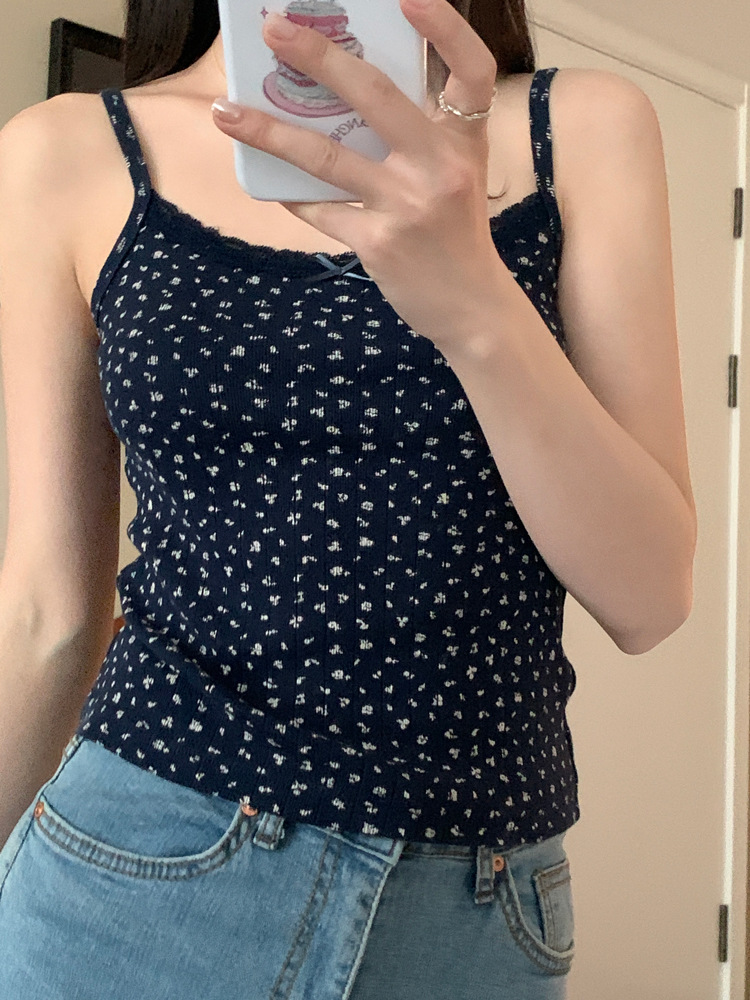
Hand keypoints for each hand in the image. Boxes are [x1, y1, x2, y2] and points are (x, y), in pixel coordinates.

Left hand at [211, 0, 505, 348]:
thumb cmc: (458, 233)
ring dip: (269, 132)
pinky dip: (292, 195)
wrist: (472, 307)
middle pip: (374, 96)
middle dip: (318, 56)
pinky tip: (268, 182)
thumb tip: (344, 97)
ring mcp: (407, 205)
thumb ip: (419, 135)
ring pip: (326, 158)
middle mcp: (439, 167)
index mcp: (464, 141)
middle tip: (272, 30)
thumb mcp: (457, 174)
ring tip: (225, 113)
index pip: (472, 69)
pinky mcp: (378, 243)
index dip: (445, 27)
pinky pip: (321, 209)